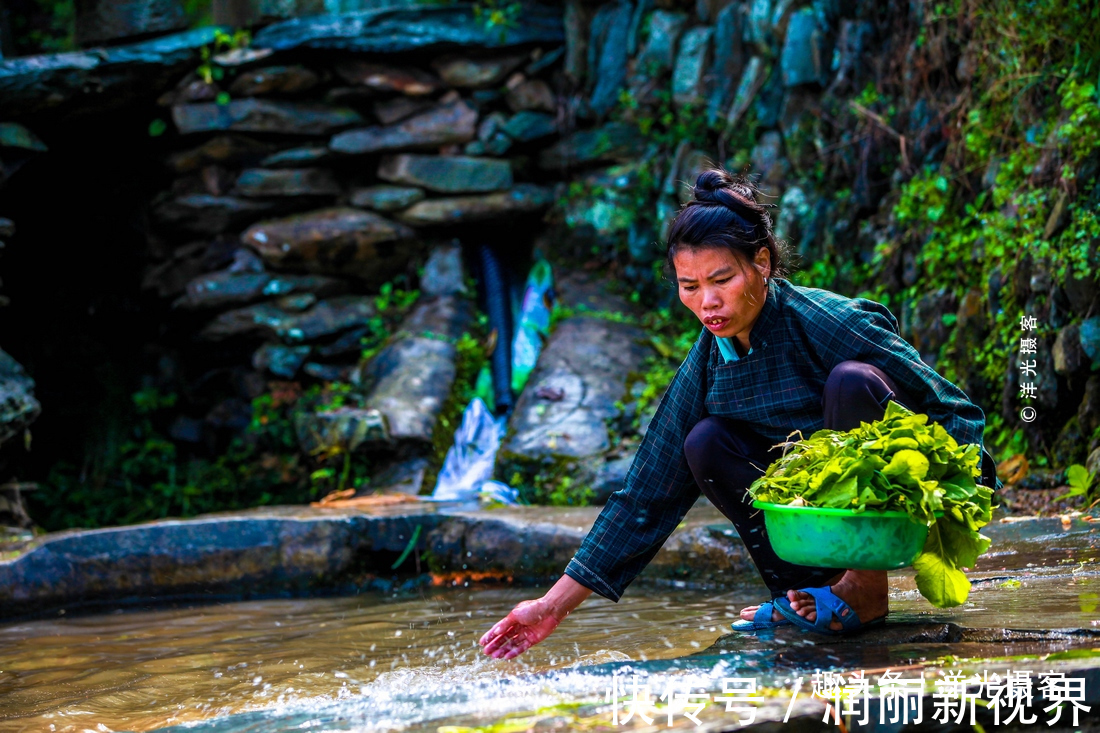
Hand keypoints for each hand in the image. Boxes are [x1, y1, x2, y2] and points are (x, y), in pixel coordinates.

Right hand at [478, 575, 592, 659]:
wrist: (550, 610)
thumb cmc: (532, 609)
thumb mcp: (516, 615)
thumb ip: (506, 624)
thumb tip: (496, 632)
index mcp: (513, 619)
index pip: (499, 629)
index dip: (490, 636)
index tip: (481, 643)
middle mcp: (518, 627)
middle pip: (504, 638)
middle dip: (495, 645)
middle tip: (486, 652)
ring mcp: (525, 634)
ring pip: (511, 644)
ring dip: (503, 650)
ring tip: (494, 656)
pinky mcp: (532, 640)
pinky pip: (522, 647)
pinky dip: (514, 652)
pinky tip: (506, 657)